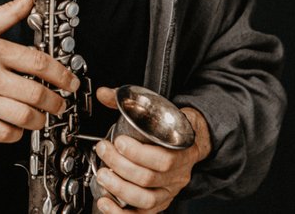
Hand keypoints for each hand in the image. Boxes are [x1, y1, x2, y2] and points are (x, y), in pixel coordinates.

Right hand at [0, 0, 80, 142]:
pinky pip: (3, 133)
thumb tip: (28, 0)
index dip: (61, 74)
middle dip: (56, 102)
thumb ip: (6, 15)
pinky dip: (17, 133)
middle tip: (60, 103)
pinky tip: (18, 126)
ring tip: (42, 116)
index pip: (37, 62)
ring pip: (23, 116)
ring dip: (39, 119)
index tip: (70, 82)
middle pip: (36, 93)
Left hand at [91, 87, 210, 212]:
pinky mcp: (159, 202)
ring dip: (119, 188)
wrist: (192, 141)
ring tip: (102, 175)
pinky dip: (122, 213)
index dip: (139, 152)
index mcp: (182, 151)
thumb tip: (104, 93)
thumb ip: (128, 101)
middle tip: (103, 150)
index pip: (164, 158)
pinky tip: (105, 204)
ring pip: (146, 199)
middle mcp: (177, 174)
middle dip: (120, 165)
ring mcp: (168, 190)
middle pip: (149, 178)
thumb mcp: (158, 109)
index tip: (119, 141)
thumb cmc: (172, 127)